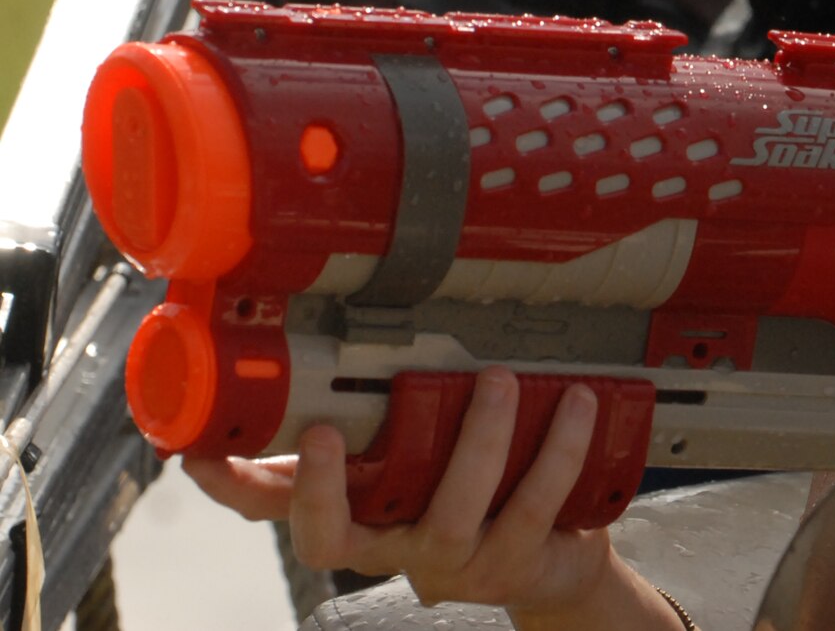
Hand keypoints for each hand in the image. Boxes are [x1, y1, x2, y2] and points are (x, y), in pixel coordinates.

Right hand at [185, 367, 648, 621]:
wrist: (554, 562)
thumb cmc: (476, 493)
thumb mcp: (421, 453)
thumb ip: (385, 409)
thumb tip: (349, 328)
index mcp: (360, 515)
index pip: (275, 513)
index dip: (234, 488)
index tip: (200, 453)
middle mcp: (395, 547)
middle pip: (338, 539)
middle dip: (323, 489)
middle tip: (327, 426)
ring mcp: (452, 563)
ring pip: (450, 515)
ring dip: (475, 442)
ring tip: (499, 381)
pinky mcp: (513, 563)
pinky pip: (533, 506)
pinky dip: (558, 451)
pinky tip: (577, 404)